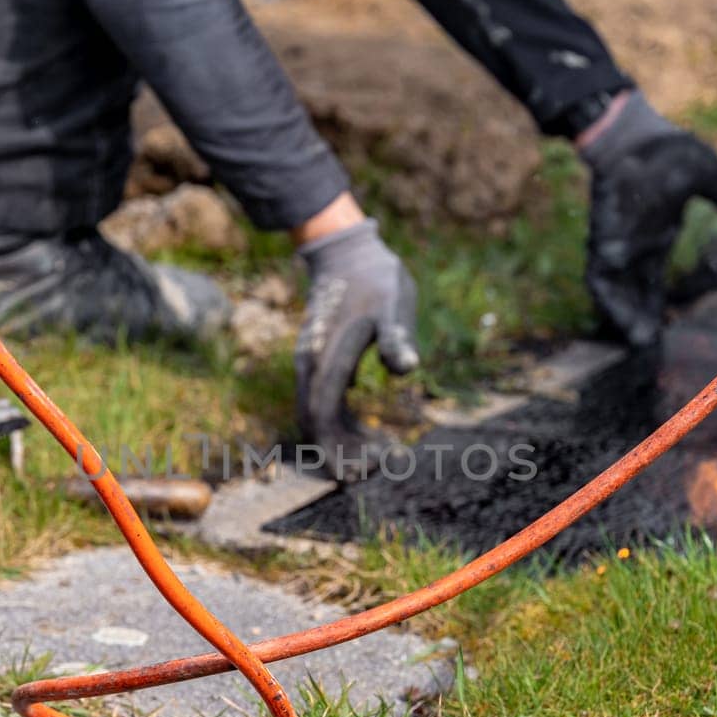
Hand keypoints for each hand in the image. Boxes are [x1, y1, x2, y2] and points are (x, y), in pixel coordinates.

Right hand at [294, 219, 419, 480]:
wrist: (345, 252)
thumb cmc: (374, 277)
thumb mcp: (393, 303)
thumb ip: (397, 336)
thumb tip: (406, 367)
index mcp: (325, 358)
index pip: (323, 417)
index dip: (341, 448)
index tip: (372, 465)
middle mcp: (310, 366)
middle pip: (315, 425)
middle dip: (343, 453)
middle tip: (383, 464)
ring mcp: (311, 364)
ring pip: (317, 417)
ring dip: (344, 441)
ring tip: (381, 452)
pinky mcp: (319, 362)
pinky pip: (323, 404)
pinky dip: (343, 425)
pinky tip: (370, 430)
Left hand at [585, 133, 716, 347]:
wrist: (637, 133)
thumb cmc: (668, 150)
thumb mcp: (705, 176)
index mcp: (655, 237)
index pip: (651, 282)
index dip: (652, 306)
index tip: (656, 333)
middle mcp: (633, 246)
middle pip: (632, 293)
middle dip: (637, 320)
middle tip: (646, 349)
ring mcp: (616, 242)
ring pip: (613, 291)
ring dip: (623, 315)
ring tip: (637, 341)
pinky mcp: (602, 237)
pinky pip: (599, 276)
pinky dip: (609, 296)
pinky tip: (617, 314)